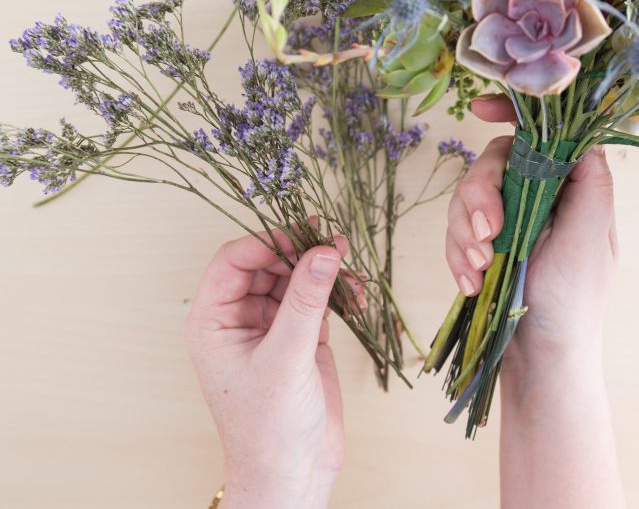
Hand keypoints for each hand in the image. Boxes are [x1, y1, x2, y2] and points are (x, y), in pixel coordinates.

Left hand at [184, 228, 348, 508]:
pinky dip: (336, 293)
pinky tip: (355, 293)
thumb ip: (305, 301)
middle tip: (335, 245)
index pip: (234, 261)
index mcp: (213, 321)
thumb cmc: (269, 427)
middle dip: (301, 253)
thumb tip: (323, 251)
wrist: (293, 472)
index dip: (268, 242)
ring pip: (295, 279)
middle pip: (267, 265)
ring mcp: (271, 328)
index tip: (304, 236)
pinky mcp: (300, 338)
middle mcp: (238, 319)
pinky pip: (316, 300)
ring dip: (323, 271)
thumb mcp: (285, 358)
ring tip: (351, 269)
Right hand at [445, 95, 618, 366]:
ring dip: (464, 232)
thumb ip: (590, 183)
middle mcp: (538, 196)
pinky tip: (470, 283)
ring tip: (479, 268)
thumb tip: (582, 133)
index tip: (479, 111)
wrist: (542, 356)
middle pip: (492, 162)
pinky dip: (457, 255)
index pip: (541, 134)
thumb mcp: (591, 238)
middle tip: (487, 234)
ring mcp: (508, 220)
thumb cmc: (575, 300)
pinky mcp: (483, 244)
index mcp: (570, 187)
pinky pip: (455, 231)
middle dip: (479, 195)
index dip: (509, 114)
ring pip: (466, 196)